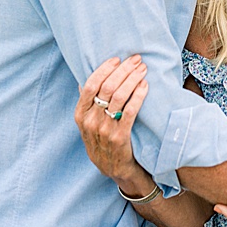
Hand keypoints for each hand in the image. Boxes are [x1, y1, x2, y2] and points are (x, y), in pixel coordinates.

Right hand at [76, 56, 148, 189]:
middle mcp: (90, 121)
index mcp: (80, 115)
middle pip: (106, 87)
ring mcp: (105, 129)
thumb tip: (87, 80)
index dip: (104, 69)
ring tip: (143, 70)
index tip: (117, 59)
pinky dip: (139, 95)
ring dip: (133, 79)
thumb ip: (88, 104)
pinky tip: (145, 86)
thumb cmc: (102, 140)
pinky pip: (131, 110)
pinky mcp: (120, 136)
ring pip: (119, 96)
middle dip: (123, 70)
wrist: (113, 168)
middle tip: (136, 59)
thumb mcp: (88, 124)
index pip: (89, 85)